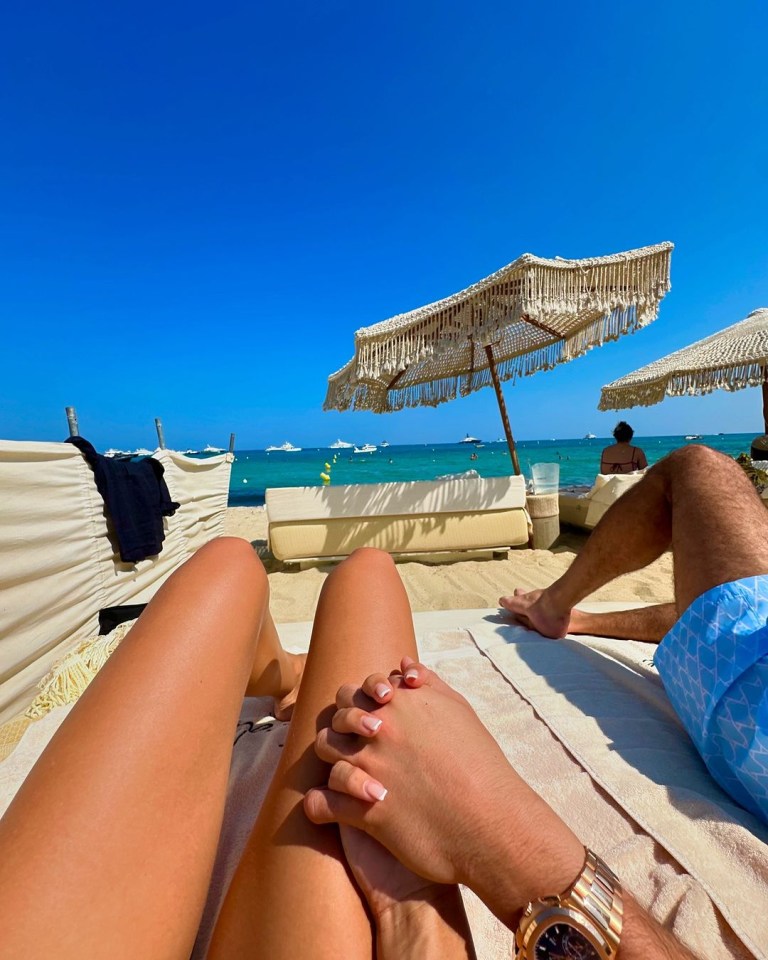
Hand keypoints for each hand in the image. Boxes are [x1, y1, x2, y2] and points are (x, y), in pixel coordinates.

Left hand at [304, 660, 585, 926]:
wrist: (490, 822)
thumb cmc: (480, 765)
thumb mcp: (459, 712)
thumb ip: (429, 684)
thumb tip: (403, 664)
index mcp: (400, 704)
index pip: (358, 689)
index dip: (360, 701)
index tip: (371, 715)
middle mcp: (379, 730)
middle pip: (338, 715)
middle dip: (342, 724)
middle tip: (358, 741)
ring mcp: (367, 768)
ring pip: (324, 749)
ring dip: (330, 757)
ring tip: (345, 769)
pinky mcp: (362, 810)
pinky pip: (320, 804)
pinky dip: (318, 805)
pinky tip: (327, 808)